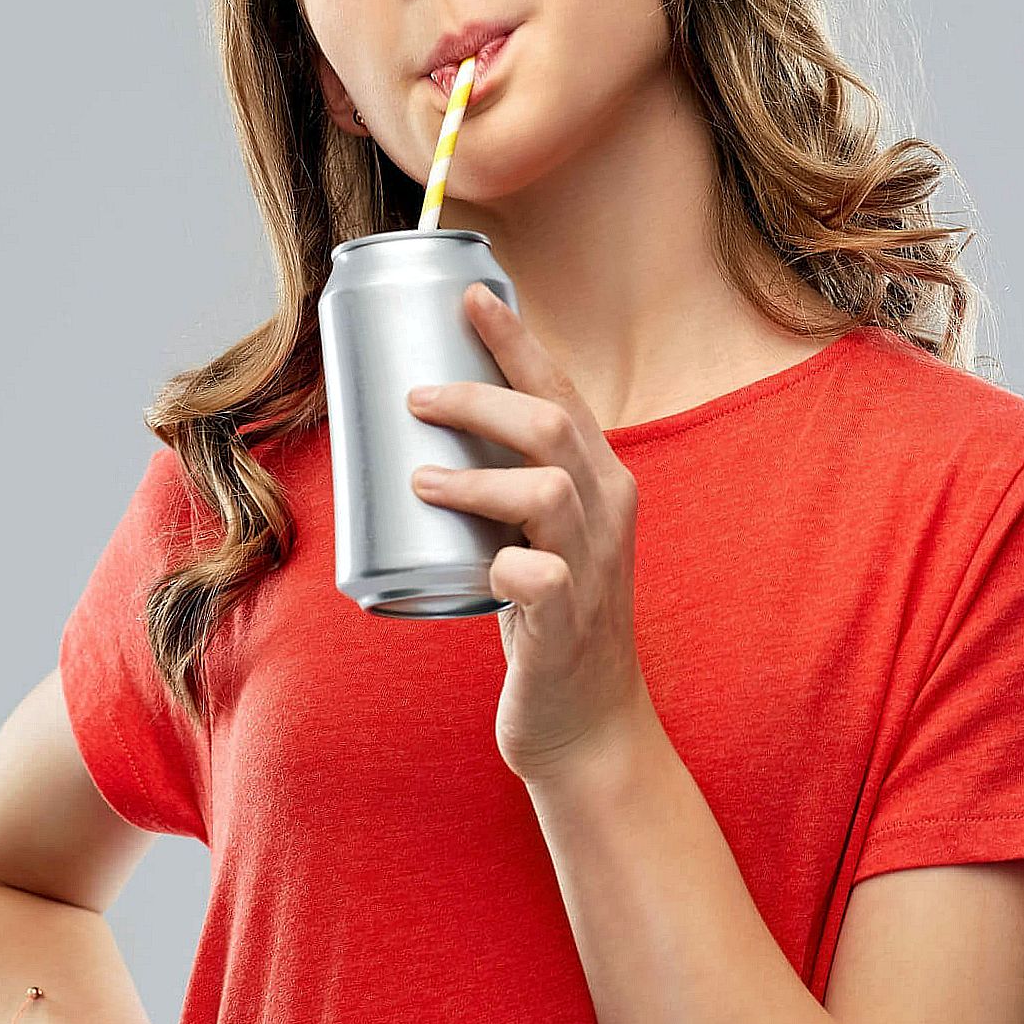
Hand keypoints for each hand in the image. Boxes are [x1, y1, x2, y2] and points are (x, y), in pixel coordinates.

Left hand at [406, 282, 656, 786]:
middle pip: (552, 426)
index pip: (562, 393)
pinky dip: (506, 563)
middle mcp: (608, 514)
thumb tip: (416, 438)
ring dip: (476, 478)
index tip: (470, 297)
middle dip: (481, 398)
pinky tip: (481, 567)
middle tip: (418, 397)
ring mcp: (593, 568)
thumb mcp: (541, 538)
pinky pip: (541, 576)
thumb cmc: (549, 621)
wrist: (588, 726)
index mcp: (603, 482)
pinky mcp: (569, 623)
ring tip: (423, 478)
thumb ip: (505, 491)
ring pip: (547, 489)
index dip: (516, 342)